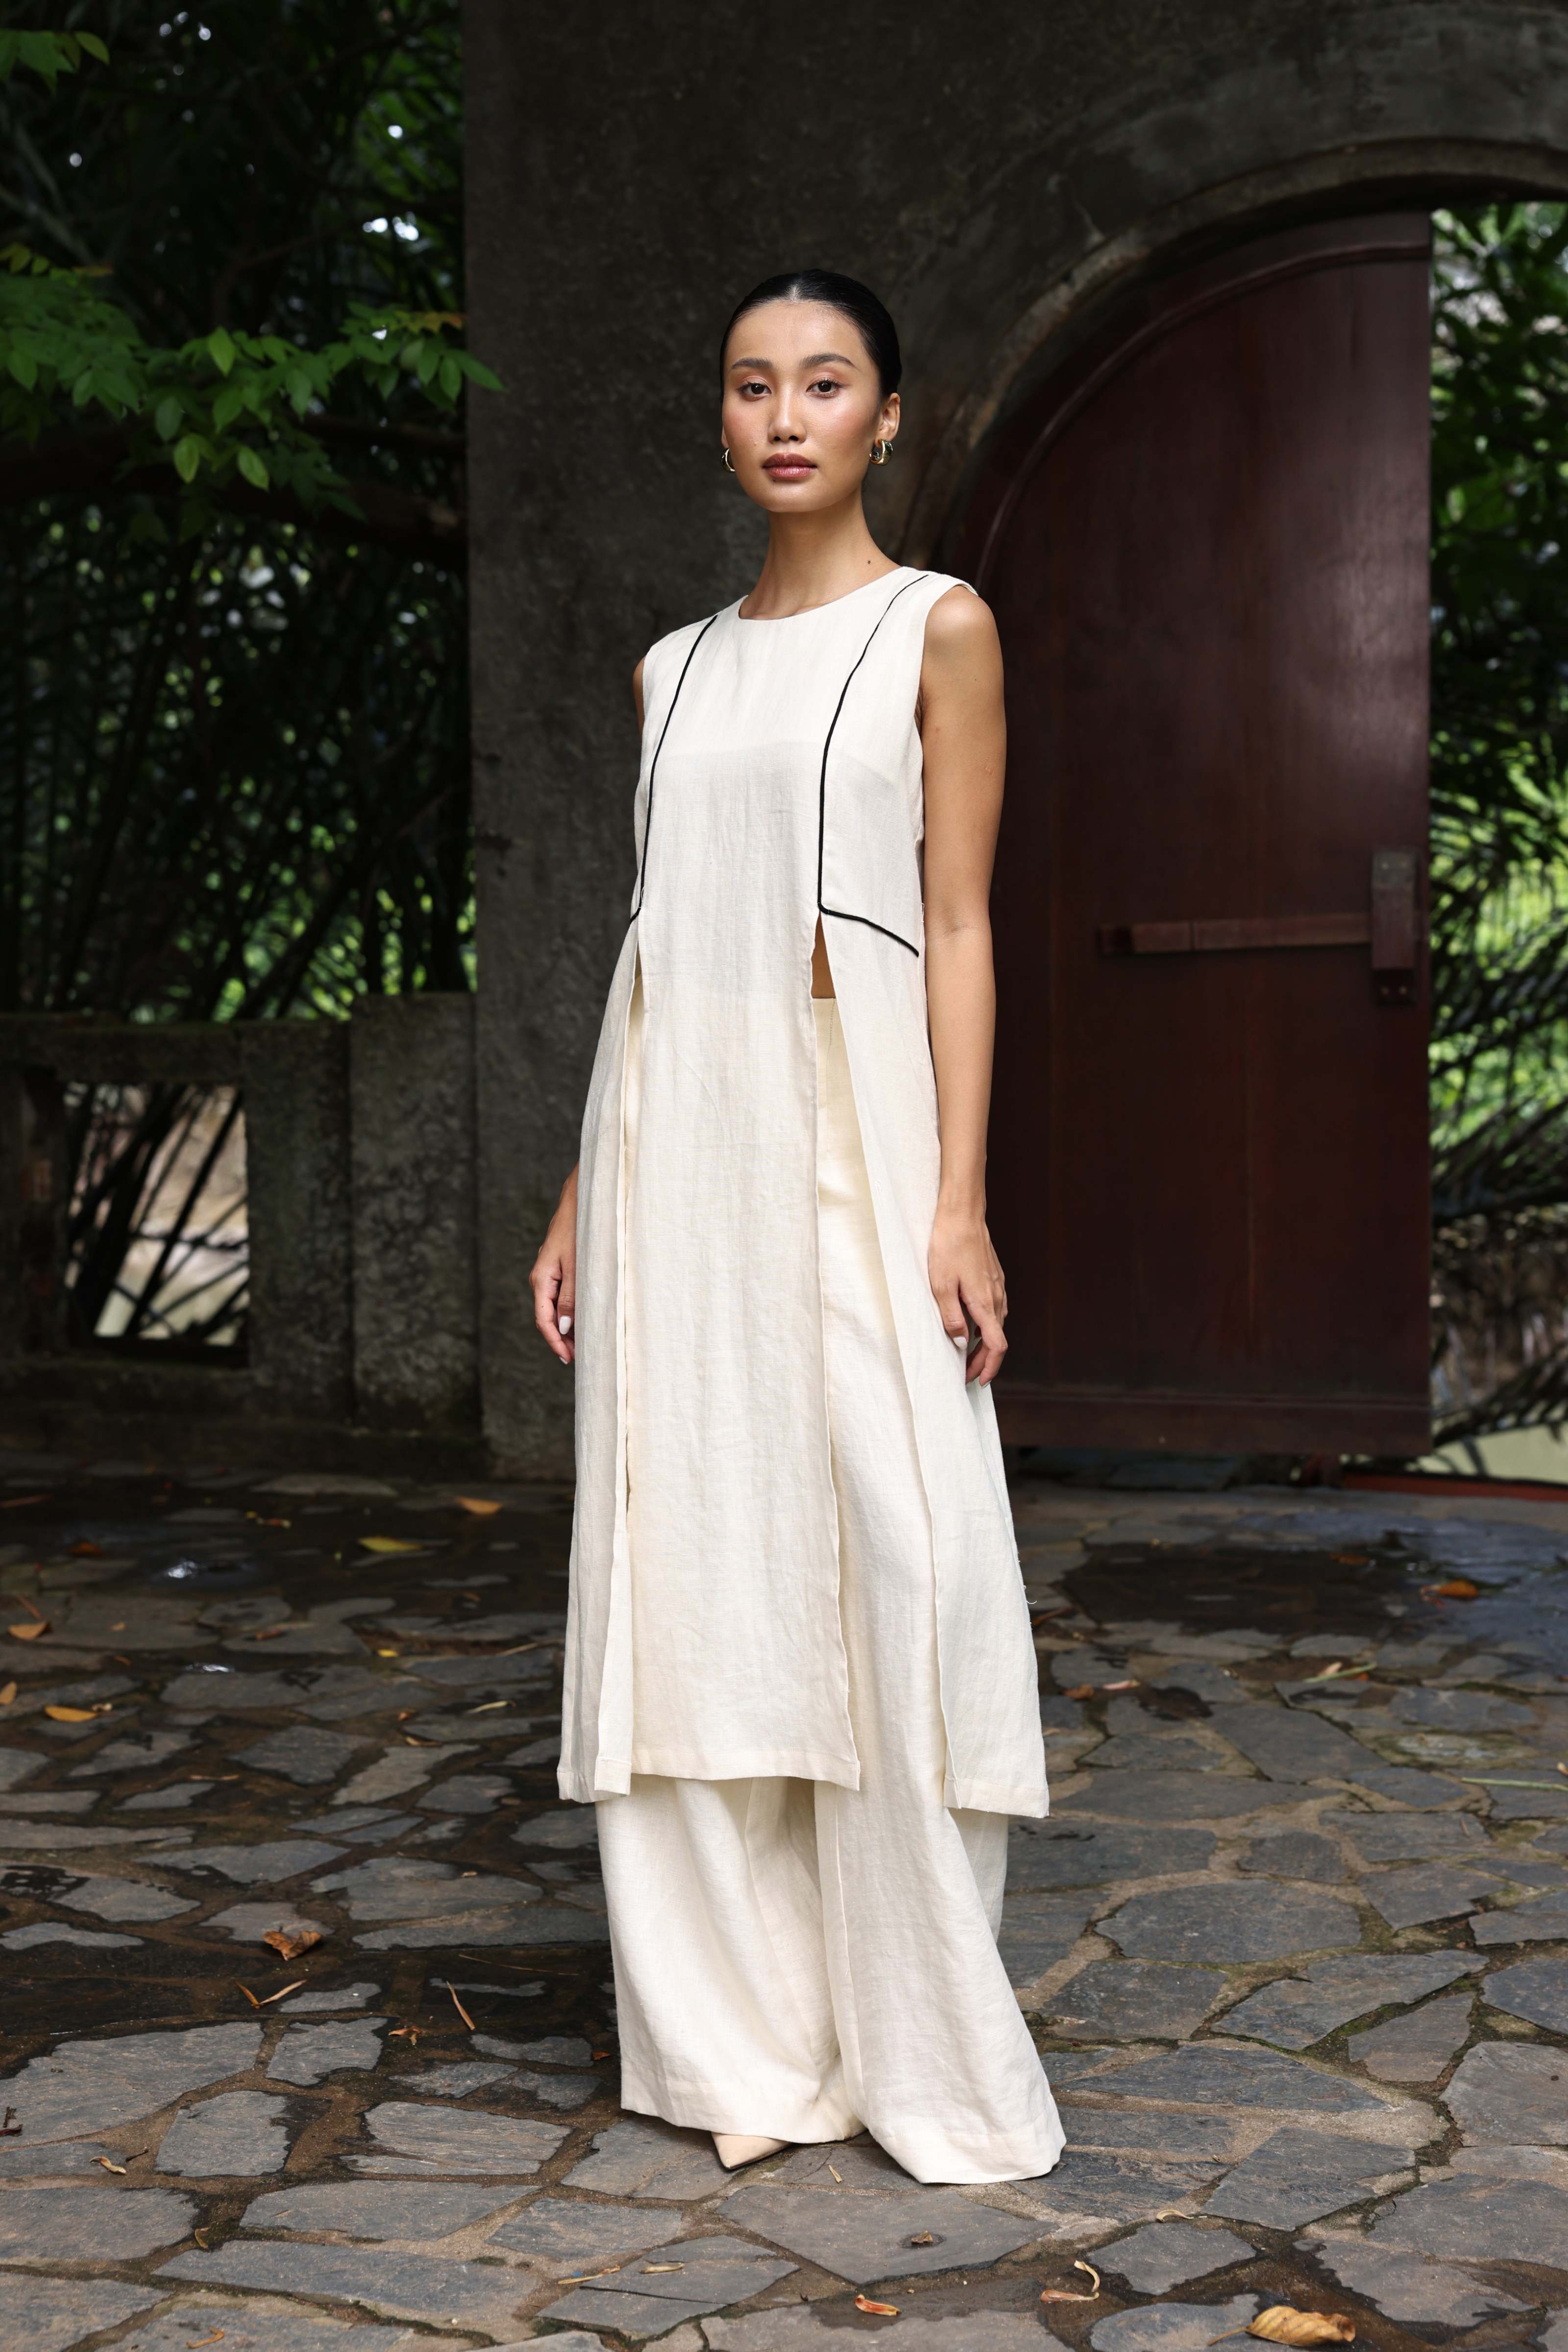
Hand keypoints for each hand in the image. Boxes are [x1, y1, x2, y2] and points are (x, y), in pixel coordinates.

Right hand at [531, 1169, 578, 1364]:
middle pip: (547, 1317)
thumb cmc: (578, 1232)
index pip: (544, 1320)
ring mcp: (548, 1273)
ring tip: (582, 1344)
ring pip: (553, 1307)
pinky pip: (559, 1296)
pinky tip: (581, 1318)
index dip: (555, 1342)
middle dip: (561, 1339)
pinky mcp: (557, 1268)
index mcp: (541, 1279)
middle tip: (579, 1357)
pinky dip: (568, 1310)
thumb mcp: (576, 1267)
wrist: (579, 1203)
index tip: (568, 1359)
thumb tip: (563, 1326)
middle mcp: (540, 1278)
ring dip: (566, 1326)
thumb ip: (570, 1297)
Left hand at [927, 1204, 1007, 1384]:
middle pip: (997, 1339)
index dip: (990, 1367)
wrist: (962, 1216)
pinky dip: (986, 1324)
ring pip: (997, 1324)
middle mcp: (996, 1298)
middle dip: (983, 1361)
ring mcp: (998, 1287)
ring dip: (985, 1343)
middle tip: (966, 1374)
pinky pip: (994, 1309)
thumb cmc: (948, 1248)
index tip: (978, 1380)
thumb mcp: (940, 1286)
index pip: (997, 1346)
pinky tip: (971, 1323)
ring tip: (967, 1353)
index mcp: (984, 1303)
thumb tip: (963, 1343)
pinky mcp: (994, 1278)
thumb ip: (951, 1318)